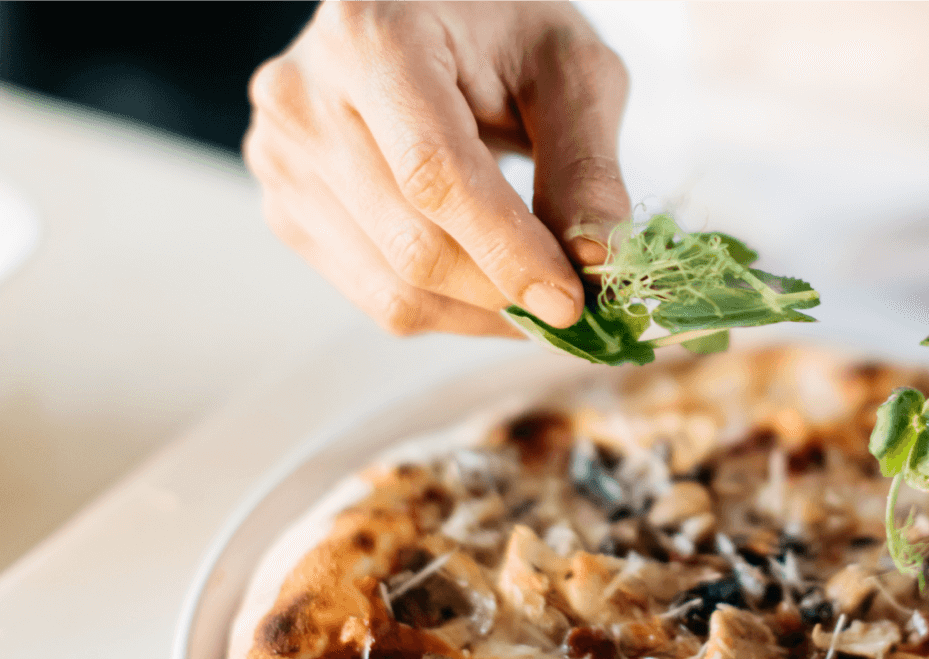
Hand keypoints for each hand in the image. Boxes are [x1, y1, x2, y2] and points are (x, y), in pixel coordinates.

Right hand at [244, 2, 629, 335]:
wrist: (429, 12)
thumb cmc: (505, 25)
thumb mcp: (569, 69)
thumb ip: (586, 164)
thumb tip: (598, 263)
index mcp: (372, 37)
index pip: (435, 175)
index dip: (507, 250)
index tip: (571, 301)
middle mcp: (305, 98)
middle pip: (412, 243)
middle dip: (505, 290)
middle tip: (576, 306)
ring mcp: (283, 158)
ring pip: (394, 287)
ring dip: (483, 311)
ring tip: (539, 289)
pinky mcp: (287, 205)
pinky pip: (376, 295)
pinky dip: (449, 308)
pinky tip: (491, 279)